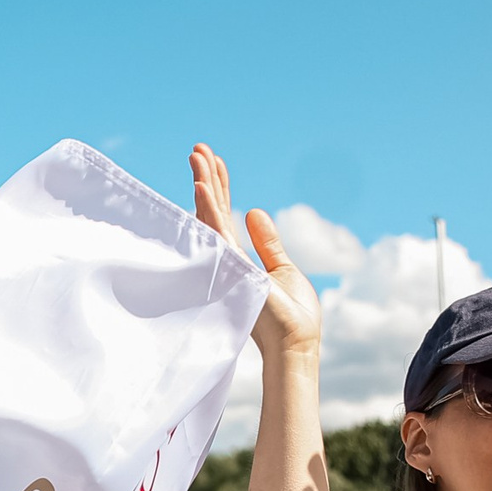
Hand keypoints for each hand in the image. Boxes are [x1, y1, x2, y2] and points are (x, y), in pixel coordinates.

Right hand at [191, 144, 320, 361]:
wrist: (295, 342)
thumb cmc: (292, 315)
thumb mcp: (283, 268)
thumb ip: (267, 242)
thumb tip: (253, 211)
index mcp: (241, 257)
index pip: (227, 215)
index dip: (222, 187)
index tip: (216, 161)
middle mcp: (229, 258)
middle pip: (214, 211)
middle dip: (207, 179)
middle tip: (198, 147)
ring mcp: (228, 263)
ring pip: (211, 216)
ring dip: (203, 185)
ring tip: (196, 154)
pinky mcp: (232, 268)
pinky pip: (217, 233)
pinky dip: (208, 209)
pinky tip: (200, 186)